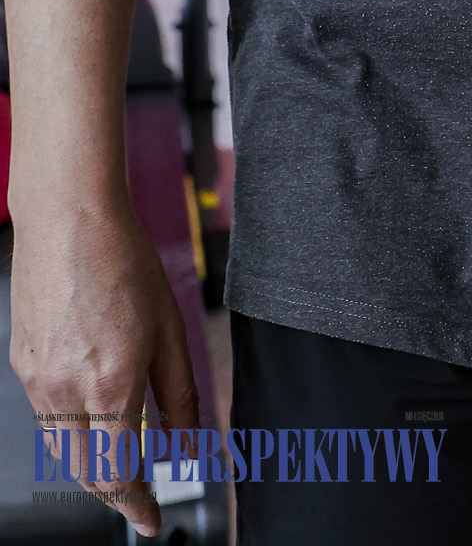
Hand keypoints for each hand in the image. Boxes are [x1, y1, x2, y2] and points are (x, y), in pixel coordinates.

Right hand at [10, 203, 200, 536]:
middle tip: (140, 497)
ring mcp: (37, 382)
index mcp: (110, 385)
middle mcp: (66, 392)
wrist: (69, 219)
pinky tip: (89, 413)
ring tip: (119, 456)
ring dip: (90, 465)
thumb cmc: (122, 261)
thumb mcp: (169, 329)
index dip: (138, 506)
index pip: (119, 474)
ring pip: (61, 450)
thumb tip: (188, 443)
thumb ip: (179, 394)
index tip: (152, 520)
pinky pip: (45, 416)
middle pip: (85, 474)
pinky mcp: (22, 366)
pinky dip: (69, 429)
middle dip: (115, 494)